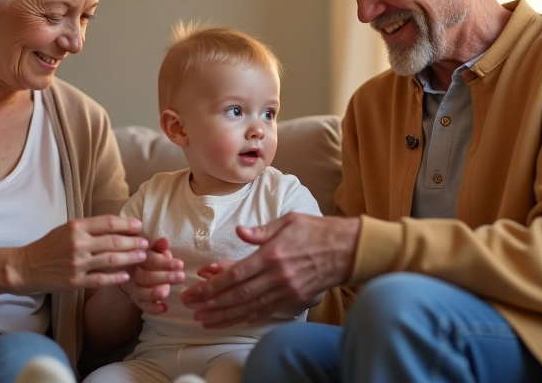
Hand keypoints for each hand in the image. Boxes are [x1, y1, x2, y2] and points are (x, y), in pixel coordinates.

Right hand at [16, 215, 148, 292]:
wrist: (26, 267)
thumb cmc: (48, 247)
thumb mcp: (65, 229)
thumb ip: (88, 227)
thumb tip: (116, 226)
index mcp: (75, 227)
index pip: (108, 222)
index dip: (127, 224)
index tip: (139, 226)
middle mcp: (77, 244)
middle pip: (114, 241)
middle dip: (134, 242)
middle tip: (146, 243)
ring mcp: (77, 264)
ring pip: (111, 260)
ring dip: (131, 258)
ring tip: (142, 257)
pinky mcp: (75, 281)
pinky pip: (101, 279)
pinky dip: (116, 277)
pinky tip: (127, 275)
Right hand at [119, 237, 186, 313]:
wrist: (128, 273)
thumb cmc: (145, 259)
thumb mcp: (151, 250)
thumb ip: (158, 247)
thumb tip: (164, 240)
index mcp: (137, 259)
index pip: (150, 260)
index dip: (164, 262)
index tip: (180, 264)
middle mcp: (133, 275)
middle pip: (146, 277)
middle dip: (165, 277)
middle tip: (182, 277)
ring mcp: (134, 289)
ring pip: (142, 293)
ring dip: (155, 293)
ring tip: (167, 291)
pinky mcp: (137, 301)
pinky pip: (144, 306)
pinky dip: (153, 309)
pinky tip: (164, 308)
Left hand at [180, 213, 359, 327]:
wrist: (348, 249)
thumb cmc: (317, 230)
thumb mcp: (288, 221)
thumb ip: (261, 231)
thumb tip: (240, 232)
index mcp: (271, 255)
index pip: (235, 274)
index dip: (213, 285)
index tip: (195, 291)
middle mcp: (277, 276)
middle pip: (239, 295)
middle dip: (213, 303)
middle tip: (192, 309)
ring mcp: (287, 290)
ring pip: (251, 307)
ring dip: (226, 315)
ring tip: (206, 320)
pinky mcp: (296, 299)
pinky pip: (268, 310)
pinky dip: (250, 316)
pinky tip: (235, 319)